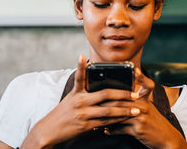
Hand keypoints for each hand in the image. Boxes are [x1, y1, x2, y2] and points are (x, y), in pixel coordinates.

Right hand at [21, 55, 140, 148]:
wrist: (50, 130)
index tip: (82, 56)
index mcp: (76, 93)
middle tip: (135, 94)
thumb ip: (83, 91)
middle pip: (104, 95)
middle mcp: (80, 102)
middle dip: (122, 94)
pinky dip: (117, 120)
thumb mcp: (70, 98)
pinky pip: (105, 122)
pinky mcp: (86, 126)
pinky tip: (126, 118)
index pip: (79, 77)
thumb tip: (95, 82)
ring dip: (124, 110)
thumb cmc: (62, 113)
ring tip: (137, 109)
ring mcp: (83, 114)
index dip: (81, 66)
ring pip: (108, 111)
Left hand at [100, 68, 186, 148]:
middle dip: (106, 103)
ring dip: (106, 118)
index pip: (146, 85)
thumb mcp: (149, 108)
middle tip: (95, 103)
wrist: (166, 137)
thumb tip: (119, 96)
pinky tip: (106, 129)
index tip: (135, 69)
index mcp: (145, 100)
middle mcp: (143, 107)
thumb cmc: (154, 122)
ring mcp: (141, 118)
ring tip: (96, 118)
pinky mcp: (138, 130)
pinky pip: (121, 128)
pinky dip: (112, 130)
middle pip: (122, 101)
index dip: (142, 77)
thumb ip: (136, 101)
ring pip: (119, 114)